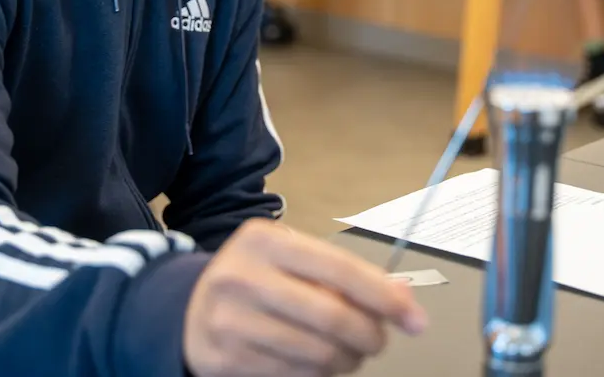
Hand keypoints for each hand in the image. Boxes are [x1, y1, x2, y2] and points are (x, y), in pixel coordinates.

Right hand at [183, 219, 427, 376]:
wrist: (189, 308)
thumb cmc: (255, 279)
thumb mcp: (289, 260)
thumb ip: (341, 274)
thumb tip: (401, 295)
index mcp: (264, 240)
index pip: (340, 269)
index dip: (384, 297)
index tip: (414, 318)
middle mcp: (242, 277)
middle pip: (331, 316)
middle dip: (370, 335)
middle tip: (379, 341)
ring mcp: (230, 321)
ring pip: (316, 353)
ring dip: (347, 360)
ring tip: (350, 355)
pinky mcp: (224, 359)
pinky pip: (293, 376)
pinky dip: (319, 376)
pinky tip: (320, 366)